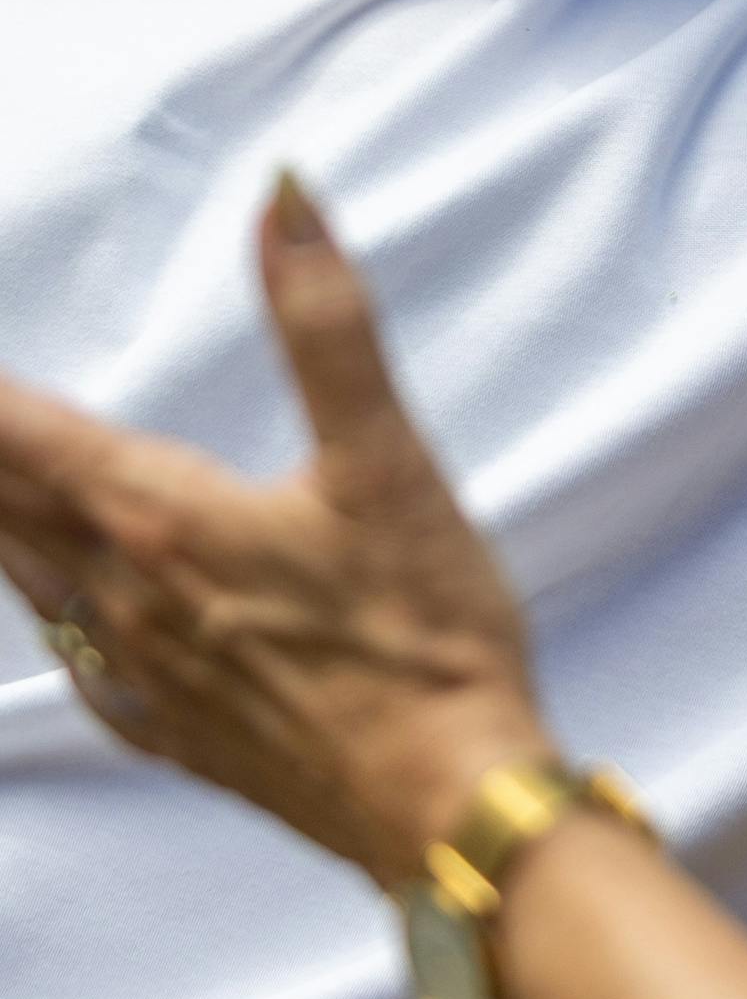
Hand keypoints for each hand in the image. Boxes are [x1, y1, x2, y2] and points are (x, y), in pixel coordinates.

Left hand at [0, 178, 550, 885]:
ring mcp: (152, 676)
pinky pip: (81, 667)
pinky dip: (48, 619)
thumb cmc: (424, 631)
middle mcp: (136, 598)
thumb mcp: (386, 455)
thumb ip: (325, 320)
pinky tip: (58, 621)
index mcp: (171, 521)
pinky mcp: (184, 734)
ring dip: (1, 528)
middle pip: (15, 509)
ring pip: (35, 585)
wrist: (449, 801)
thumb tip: (283, 198)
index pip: (33, 437)